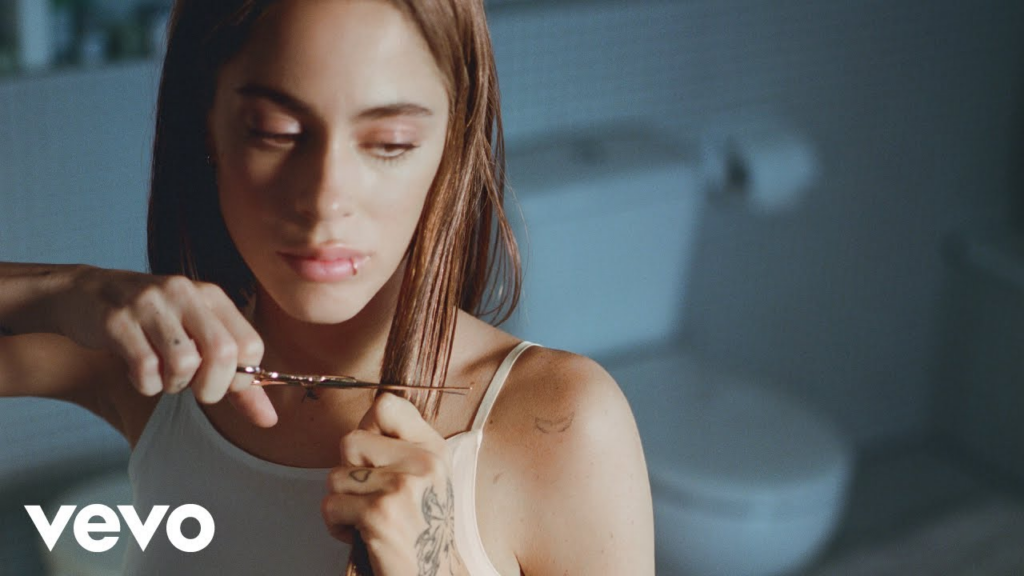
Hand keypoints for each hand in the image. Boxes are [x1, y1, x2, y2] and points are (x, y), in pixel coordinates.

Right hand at [56, 265, 276, 426]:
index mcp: (212, 296)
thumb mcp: (198, 339)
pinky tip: (137, 370)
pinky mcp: (117, 320)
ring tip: (163, 374)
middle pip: (223, 353)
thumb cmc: (153, 324)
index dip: (241, 377)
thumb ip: (236, 380)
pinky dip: (145, 384)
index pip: (250, 344)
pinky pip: (145, 369)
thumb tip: (269, 420)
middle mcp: (186, 294)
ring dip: (174, 384)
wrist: (85, 294)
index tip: (221, 384)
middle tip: (194, 388)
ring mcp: (150, 304)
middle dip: (212, 387)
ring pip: (183, 363)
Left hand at [323, 393, 465, 575]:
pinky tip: (363, 533)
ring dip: (342, 502)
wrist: (434, 573)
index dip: (368, 426)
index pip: (386, 405)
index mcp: (433, 448)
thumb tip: (366, 417)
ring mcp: (401, 487)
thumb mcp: (428, 476)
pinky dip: (338, 525)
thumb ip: (401, 445)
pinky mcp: (379, 514)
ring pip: (335, 476)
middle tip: (371, 495)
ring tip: (368, 516)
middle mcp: (421, 462)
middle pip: (350, 441)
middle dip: (349, 472)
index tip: (373, 452)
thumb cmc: (423, 528)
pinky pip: (331, 505)